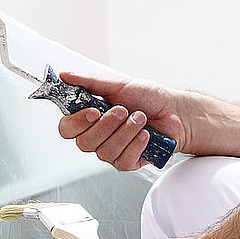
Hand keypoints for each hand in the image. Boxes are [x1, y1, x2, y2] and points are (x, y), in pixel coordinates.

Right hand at [57, 71, 194, 171]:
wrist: (174, 111)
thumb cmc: (147, 98)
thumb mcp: (118, 84)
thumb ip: (89, 82)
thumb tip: (65, 76)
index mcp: (89, 118)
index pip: (67, 129)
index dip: (76, 123)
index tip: (92, 111)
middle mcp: (97, 137)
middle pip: (85, 143)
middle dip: (106, 125)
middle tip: (124, 110)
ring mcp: (112, 151)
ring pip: (105, 152)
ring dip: (125, 132)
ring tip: (140, 118)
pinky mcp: (128, 162)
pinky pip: (123, 160)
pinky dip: (136, 145)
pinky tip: (146, 134)